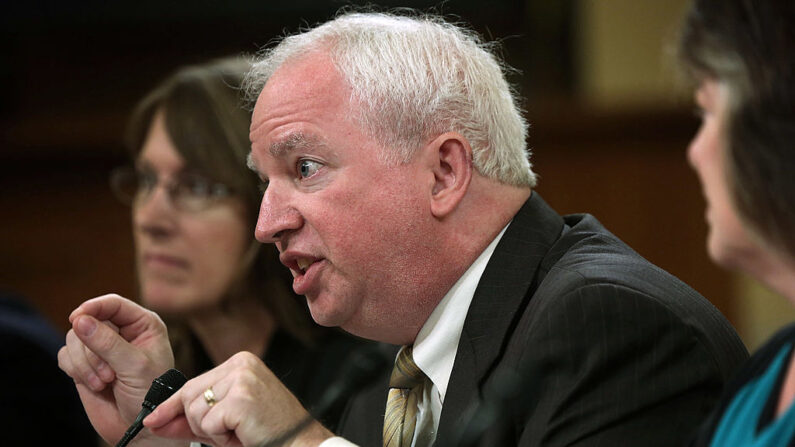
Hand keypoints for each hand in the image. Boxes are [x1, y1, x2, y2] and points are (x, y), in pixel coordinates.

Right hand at [57, 294, 174, 444]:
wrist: (140, 427)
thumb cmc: (150, 394)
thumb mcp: (134, 366)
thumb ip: (107, 343)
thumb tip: (78, 320)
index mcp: (143, 324)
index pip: (113, 304)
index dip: (93, 307)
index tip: (77, 318)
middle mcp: (122, 331)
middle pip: (89, 321)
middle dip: (92, 350)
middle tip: (108, 374)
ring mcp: (102, 348)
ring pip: (74, 339)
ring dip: (84, 363)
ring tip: (104, 383)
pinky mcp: (85, 364)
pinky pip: (66, 356)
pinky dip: (75, 370)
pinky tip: (94, 386)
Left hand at [144, 351, 333, 446]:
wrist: (301, 444)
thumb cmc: (268, 433)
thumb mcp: (226, 421)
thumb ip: (192, 418)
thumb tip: (156, 421)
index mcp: (240, 363)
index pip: (193, 383)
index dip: (172, 406)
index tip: (153, 420)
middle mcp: (241, 364)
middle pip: (189, 395)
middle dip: (195, 423)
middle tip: (227, 433)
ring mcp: (242, 379)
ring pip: (195, 411)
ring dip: (211, 432)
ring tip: (239, 432)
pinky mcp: (241, 398)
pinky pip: (208, 424)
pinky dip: (221, 438)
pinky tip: (243, 434)